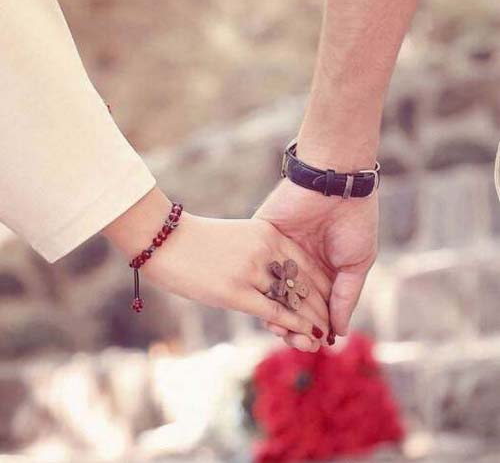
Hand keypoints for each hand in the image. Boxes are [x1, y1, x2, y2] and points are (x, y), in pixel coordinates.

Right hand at [140, 213, 331, 349]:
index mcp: (267, 233)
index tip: (332, 300)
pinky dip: (294, 326)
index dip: (321, 284)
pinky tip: (307, 336)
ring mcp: (250, 270)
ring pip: (293, 300)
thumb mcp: (237, 239)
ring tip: (324, 336)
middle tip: (333, 324)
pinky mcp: (234, 291)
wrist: (163, 239)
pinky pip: (274, 312)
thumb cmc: (196, 241)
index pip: (305, 262)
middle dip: (320, 306)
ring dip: (311, 320)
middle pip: (304, 282)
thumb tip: (276, 276)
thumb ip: (260, 253)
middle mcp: (264, 249)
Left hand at [255, 178, 377, 343]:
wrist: (336, 183)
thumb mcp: (357, 264)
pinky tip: (266, 307)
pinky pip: (259, 268)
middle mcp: (299, 263)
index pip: (315, 304)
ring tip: (281, 330)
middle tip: (298, 343)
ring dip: (276, 312)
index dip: (317, 325)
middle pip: (292, 301)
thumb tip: (338, 333)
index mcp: (323, 269)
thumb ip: (345, 298)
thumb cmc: (354, 222)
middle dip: (295, 324)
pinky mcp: (262, 237)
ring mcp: (279, 251)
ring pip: (272, 289)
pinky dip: (262, 288)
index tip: (318, 345)